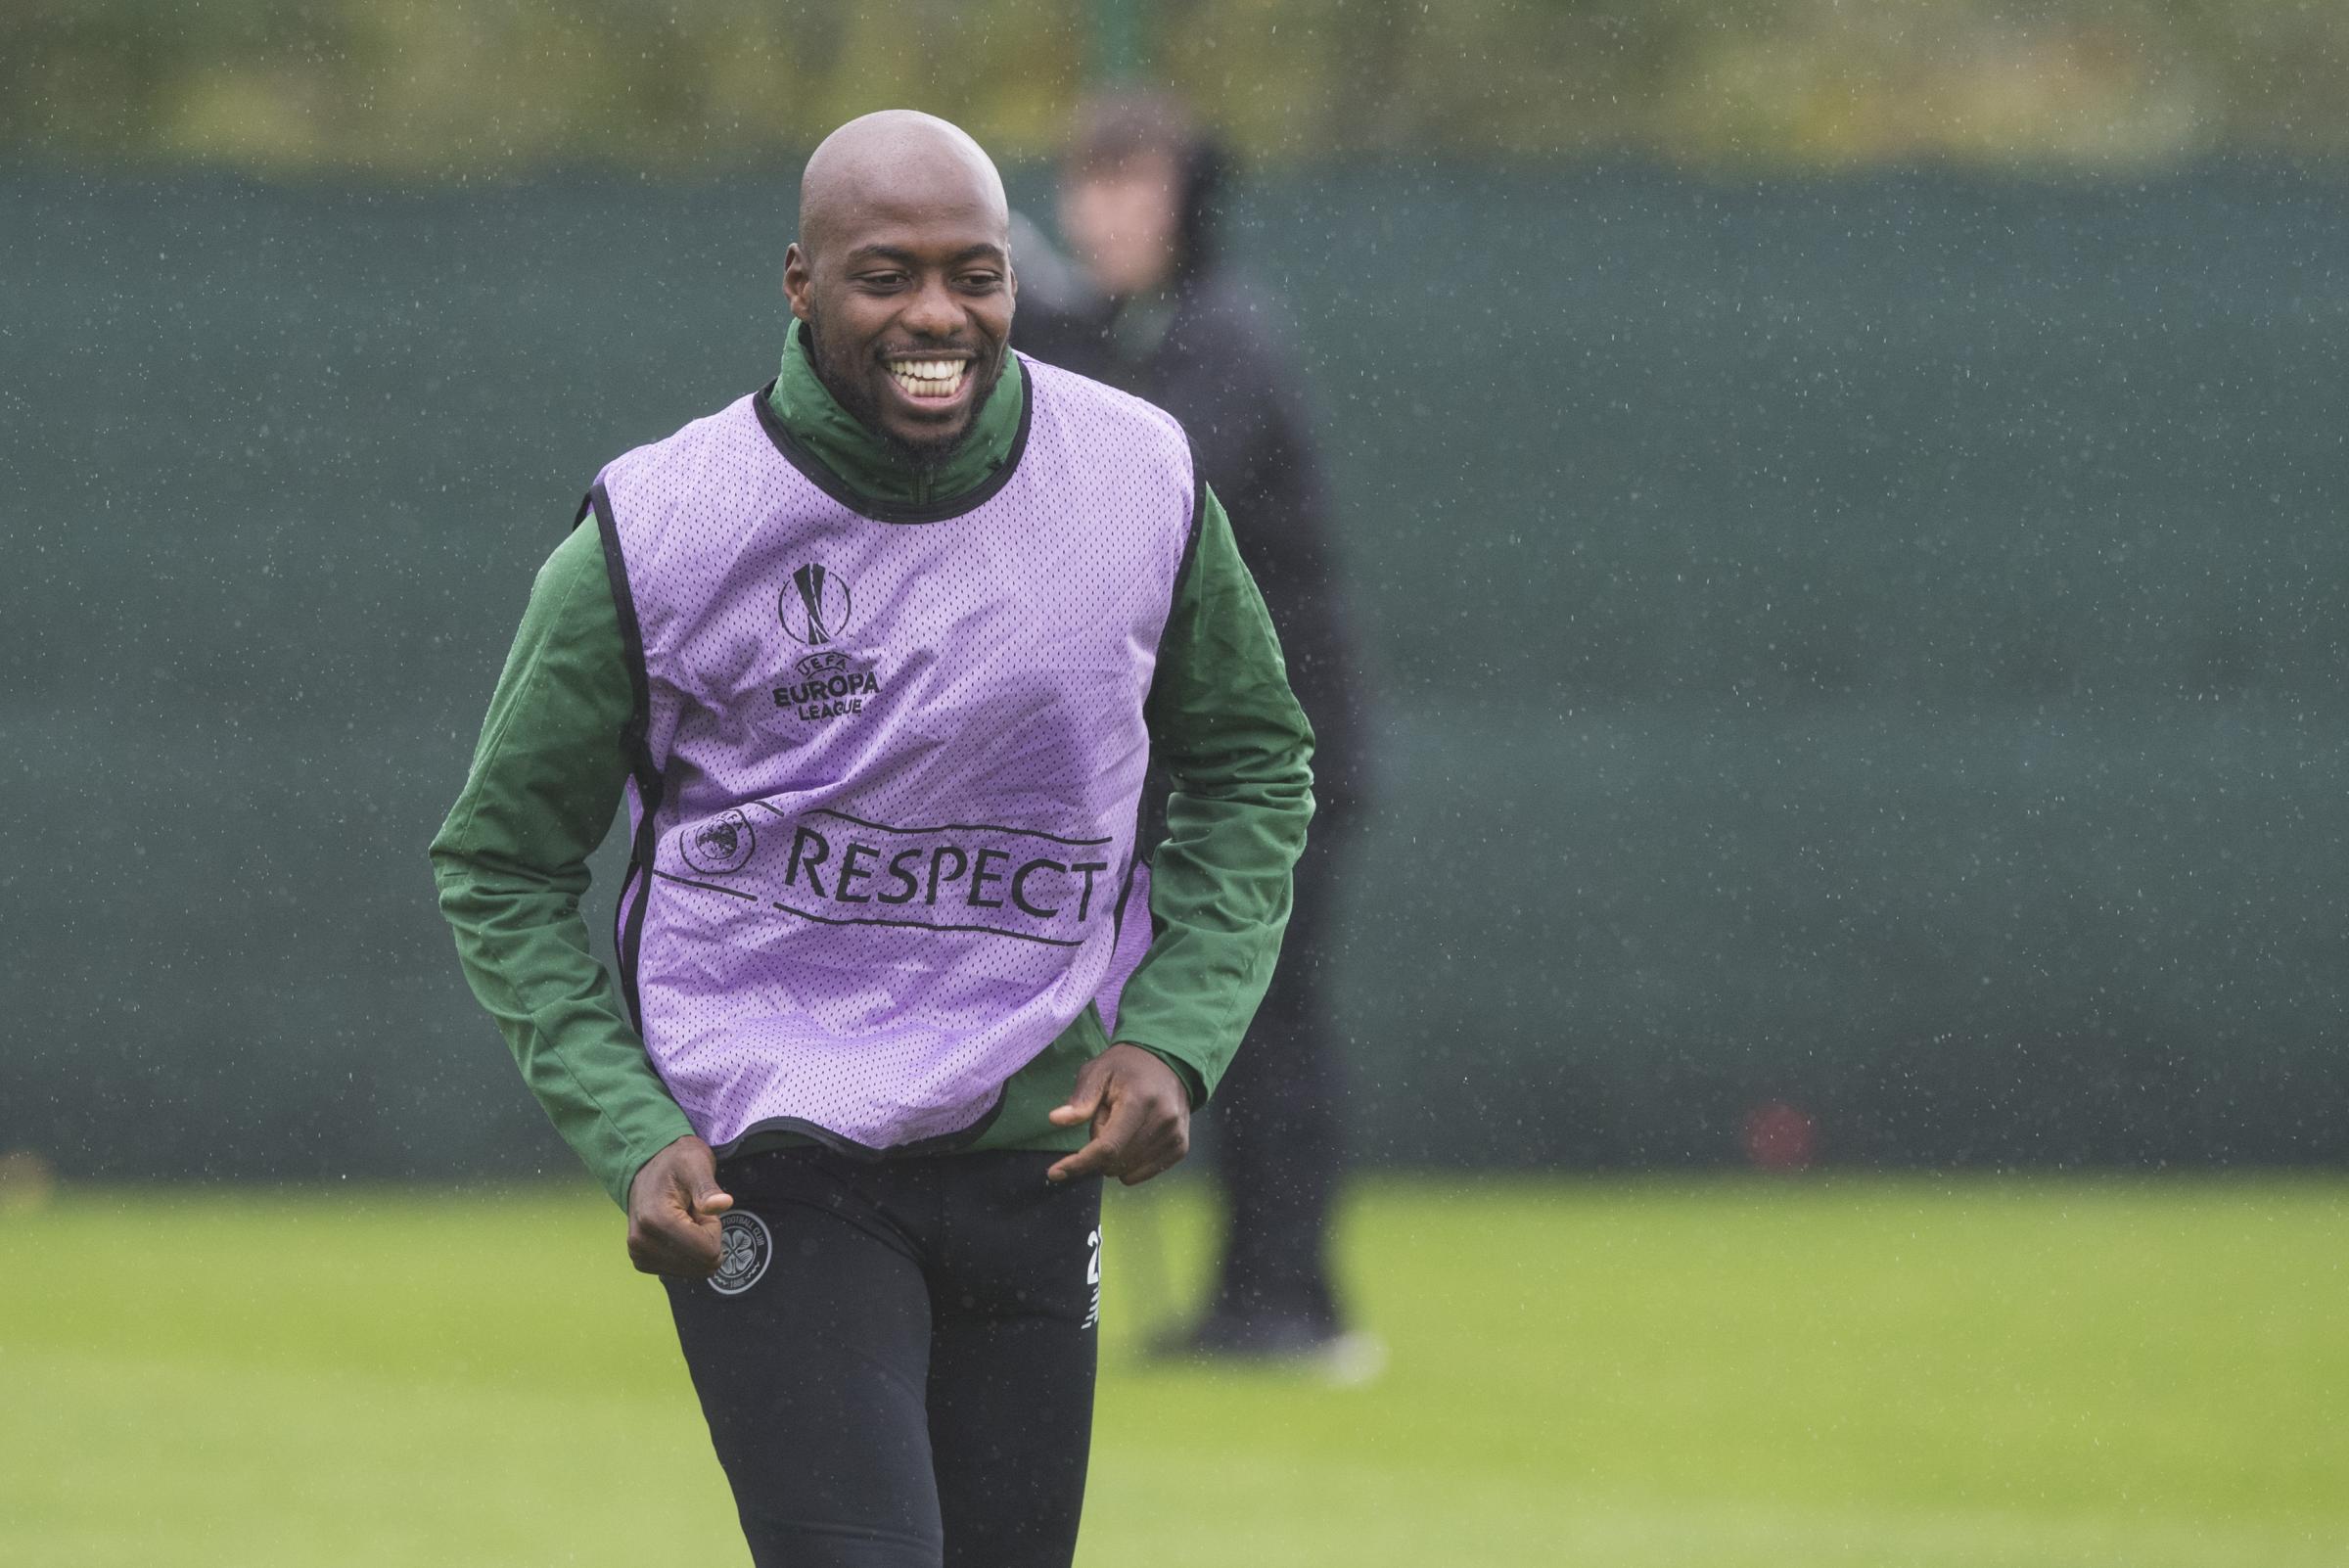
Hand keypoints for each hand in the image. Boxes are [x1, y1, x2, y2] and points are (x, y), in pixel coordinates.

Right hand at [626, 1135, 734, 1275]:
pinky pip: (680, 1271)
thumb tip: (724, 1204)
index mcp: (655, 1220)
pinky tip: (676, 1230)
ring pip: (692, 1270)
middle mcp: (642, 1243)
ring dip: (696, 1247)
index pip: (707, 1251)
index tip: (702, 1209)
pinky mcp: (641, 1261)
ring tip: (684, 1219)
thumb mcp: (696, 1165)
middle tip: (693, 1213)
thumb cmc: (676, 1163)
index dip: (713, 1229)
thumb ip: (708, 1187)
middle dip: (706, 1239)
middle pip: (701, 1264)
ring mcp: (639, 1255)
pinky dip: (685, 1253)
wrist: (647, 1167)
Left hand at [1046, 1043, 1190, 1185]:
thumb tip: (1056, 1120)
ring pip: (1128, 1170)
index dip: (1079, 1163)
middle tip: (1105, 1117)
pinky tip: (1133, 1137)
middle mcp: (1162, 1121)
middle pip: (1115, 1161)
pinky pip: (1144, 1173)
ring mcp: (1175, 1136)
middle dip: (1098, 1149)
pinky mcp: (1181, 1147)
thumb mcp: (1099, 1072)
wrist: (1169, 1062)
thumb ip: (1080, 1099)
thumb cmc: (1127, 1067)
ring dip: (1114, 1156)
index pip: (1107, 1147)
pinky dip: (1129, 1164)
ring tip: (1122, 1124)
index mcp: (1139, 1101)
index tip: (1055, 1173)